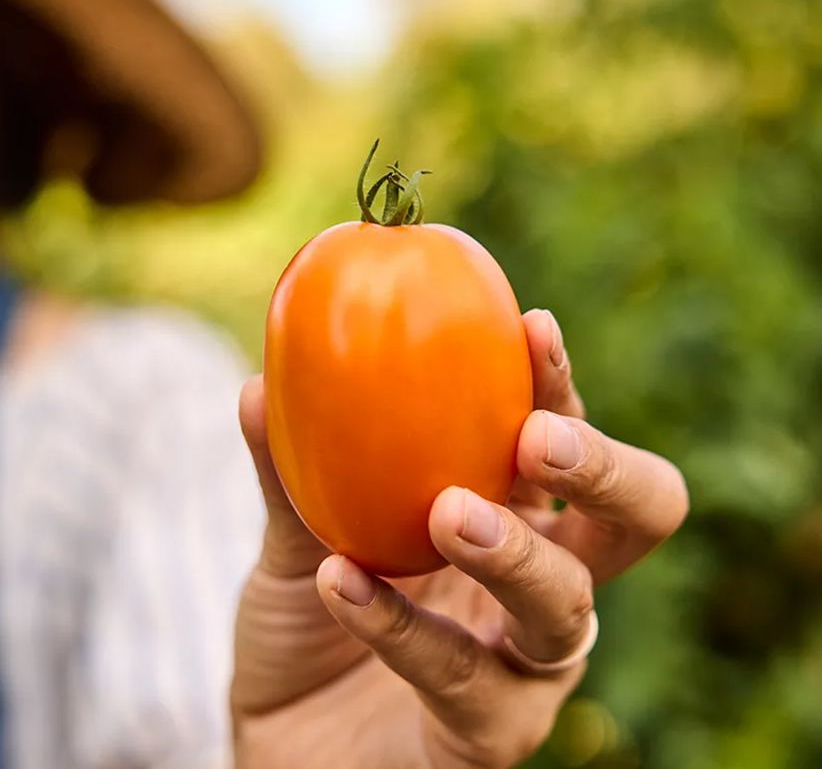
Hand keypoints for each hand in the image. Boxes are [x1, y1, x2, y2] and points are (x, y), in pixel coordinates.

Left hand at [231, 309, 687, 768]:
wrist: (282, 741)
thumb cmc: (310, 626)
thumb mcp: (295, 536)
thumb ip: (290, 467)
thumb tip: (258, 383)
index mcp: (514, 518)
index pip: (561, 437)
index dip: (557, 382)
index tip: (529, 325)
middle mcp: (542, 585)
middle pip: (634, 521)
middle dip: (605, 468)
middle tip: (538, 437)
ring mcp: (526, 669)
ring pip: (565, 607)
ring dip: (515, 552)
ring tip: (450, 511)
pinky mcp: (490, 739)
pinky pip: (462, 678)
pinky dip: (400, 624)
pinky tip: (339, 579)